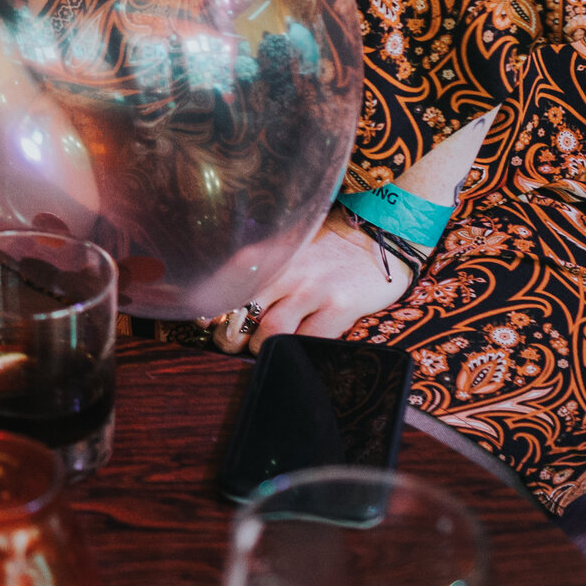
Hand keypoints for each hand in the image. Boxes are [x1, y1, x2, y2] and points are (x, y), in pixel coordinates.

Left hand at [211, 208, 413, 355]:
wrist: (381, 233)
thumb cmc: (328, 248)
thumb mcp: (289, 250)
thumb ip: (259, 271)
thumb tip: (219, 306)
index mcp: (268, 254)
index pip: (224, 285)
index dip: (208, 310)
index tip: (204, 324)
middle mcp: (286, 270)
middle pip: (241, 314)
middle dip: (230, 338)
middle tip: (233, 344)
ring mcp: (313, 289)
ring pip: (270, 332)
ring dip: (261, 349)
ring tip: (264, 349)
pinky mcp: (340, 306)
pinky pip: (310, 342)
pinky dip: (298, 352)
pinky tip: (297, 351)